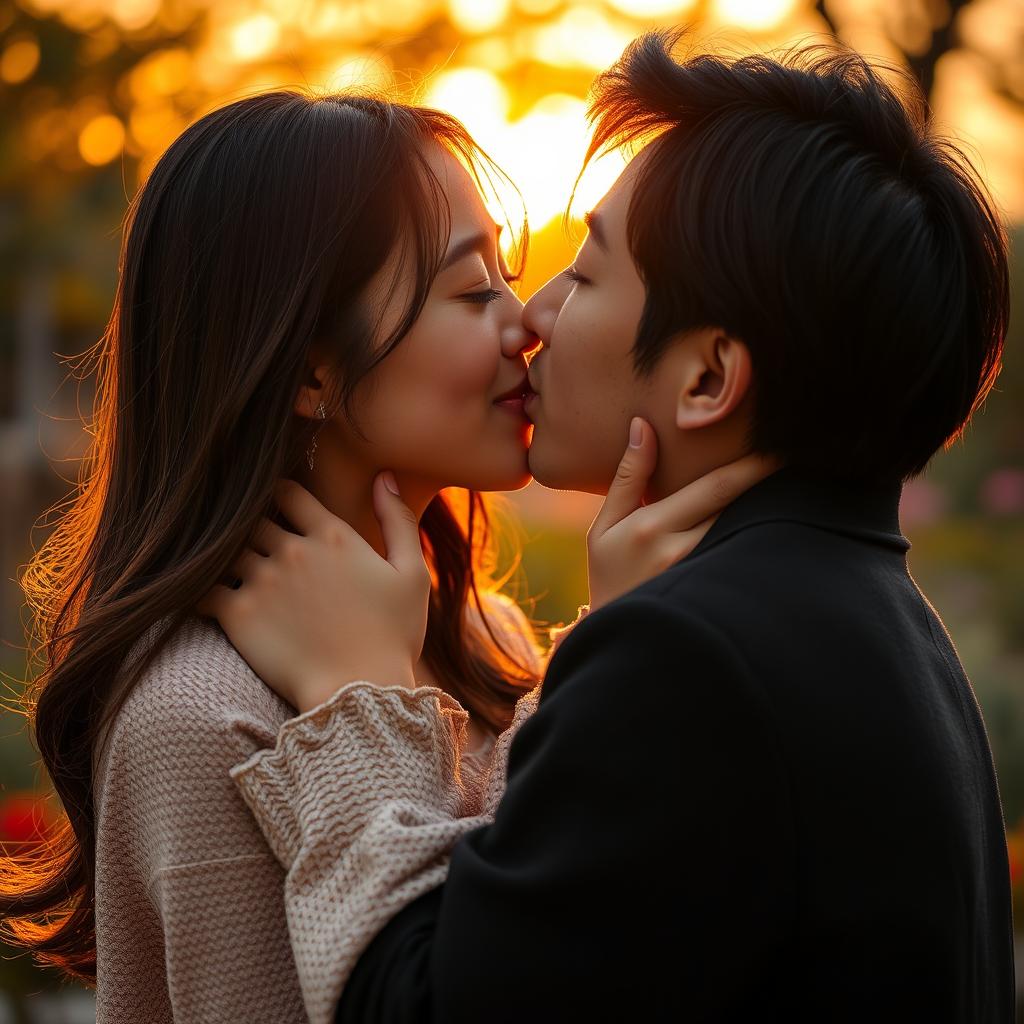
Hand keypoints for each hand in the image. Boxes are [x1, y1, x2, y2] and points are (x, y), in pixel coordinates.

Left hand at [196, 473, 430, 712]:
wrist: (359, 692)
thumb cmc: (393, 637)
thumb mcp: (413, 575)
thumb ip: (399, 520)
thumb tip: (385, 476)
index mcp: (333, 536)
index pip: (287, 492)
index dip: (278, 496)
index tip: (275, 511)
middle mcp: (293, 551)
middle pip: (252, 518)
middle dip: (250, 526)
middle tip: (249, 543)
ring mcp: (263, 581)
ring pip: (226, 549)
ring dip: (225, 556)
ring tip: (222, 568)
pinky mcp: (238, 614)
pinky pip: (202, 588)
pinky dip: (199, 588)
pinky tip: (206, 597)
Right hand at [587, 418, 778, 609]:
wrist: (619, 639)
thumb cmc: (609, 576)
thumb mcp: (604, 527)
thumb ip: (628, 477)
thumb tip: (642, 426)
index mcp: (651, 527)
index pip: (715, 487)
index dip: (752, 465)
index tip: (776, 444)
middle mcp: (680, 552)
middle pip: (740, 508)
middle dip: (771, 481)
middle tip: (797, 455)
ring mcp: (700, 576)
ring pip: (745, 534)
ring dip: (770, 511)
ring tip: (795, 486)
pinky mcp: (715, 594)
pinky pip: (742, 558)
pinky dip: (759, 540)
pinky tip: (777, 528)